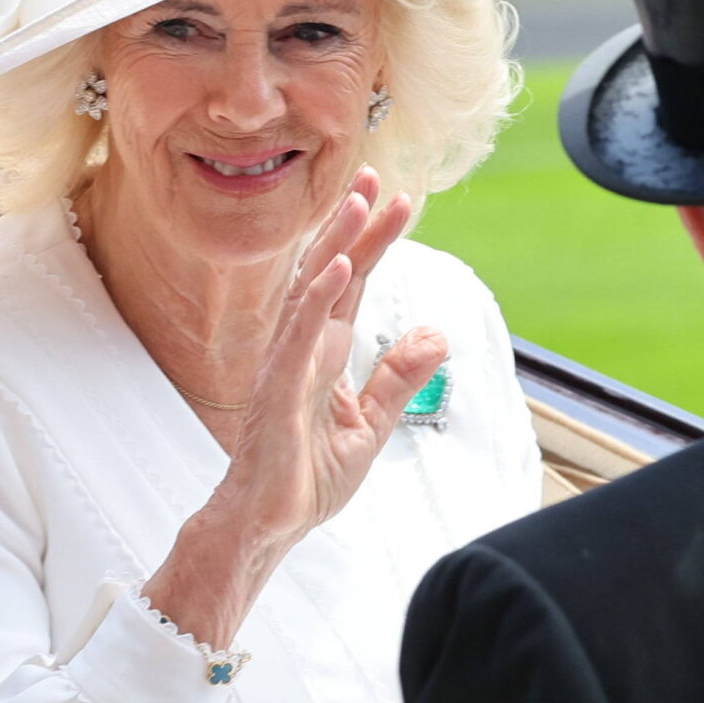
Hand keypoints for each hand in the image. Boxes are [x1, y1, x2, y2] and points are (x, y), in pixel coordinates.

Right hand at [145, 168, 446, 644]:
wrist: (268, 524)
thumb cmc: (305, 478)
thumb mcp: (370, 426)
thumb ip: (399, 380)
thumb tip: (435, 333)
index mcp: (323, 354)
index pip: (352, 285)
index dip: (374, 242)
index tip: (398, 201)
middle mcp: (301, 349)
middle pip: (332, 273)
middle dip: (356, 226)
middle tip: (379, 178)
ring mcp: (286, 365)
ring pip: (313, 292)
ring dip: (338, 244)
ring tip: (361, 203)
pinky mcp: (278, 390)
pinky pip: (299, 336)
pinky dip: (318, 299)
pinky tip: (340, 268)